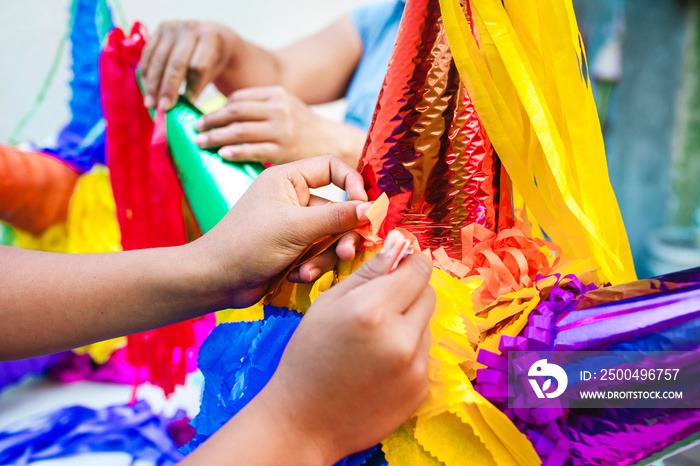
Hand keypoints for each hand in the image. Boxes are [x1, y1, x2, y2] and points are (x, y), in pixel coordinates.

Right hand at [140, 20, 236, 109]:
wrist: (211, 35)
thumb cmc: (213, 58)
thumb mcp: (214, 71)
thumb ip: (200, 86)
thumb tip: (184, 108)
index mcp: (210, 37)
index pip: (198, 66)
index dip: (192, 86)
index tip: (187, 103)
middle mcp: (190, 29)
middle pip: (176, 63)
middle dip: (168, 88)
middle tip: (163, 108)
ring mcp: (173, 27)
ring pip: (159, 59)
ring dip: (153, 84)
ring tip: (151, 103)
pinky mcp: (159, 29)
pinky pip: (148, 53)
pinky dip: (146, 73)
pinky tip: (147, 89)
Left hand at [194, 86, 365, 165]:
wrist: (333, 144)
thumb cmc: (304, 128)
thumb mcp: (285, 105)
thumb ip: (260, 105)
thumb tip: (224, 112)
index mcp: (276, 93)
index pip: (238, 98)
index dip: (218, 108)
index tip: (203, 117)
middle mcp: (278, 108)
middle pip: (234, 111)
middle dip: (211, 120)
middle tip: (195, 129)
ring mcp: (280, 129)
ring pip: (239, 130)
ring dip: (215, 136)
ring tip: (201, 143)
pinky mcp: (282, 150)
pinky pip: (251, 150)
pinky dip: (233, 151)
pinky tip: (222, 154)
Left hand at [194, 156, 369, 307]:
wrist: (216, 281)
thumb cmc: (247, 245)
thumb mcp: (296, 228)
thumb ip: (337, 216)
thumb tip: (372, 207)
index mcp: (288, 179)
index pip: (333, 167)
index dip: (353, 185)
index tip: (365, 208)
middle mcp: (293, 198)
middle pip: (339, 208)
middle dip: (343, 233)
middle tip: (347, 253)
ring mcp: (295, 224)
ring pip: (332, 235)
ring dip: (325, 256)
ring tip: (309, 271)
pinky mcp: (295, 248)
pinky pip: (320, 252)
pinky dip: (313, 266)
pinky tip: (296, 276)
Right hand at [257, 230, 435, 462]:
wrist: (304, 420)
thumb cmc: (308, 355)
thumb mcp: (329, 304)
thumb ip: (369, 271)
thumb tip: (399, 242)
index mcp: (373, 309)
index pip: (419, 269)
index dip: (410, 262)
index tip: (400, 265)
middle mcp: (401, 337)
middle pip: (429, 294)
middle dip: (410, 291)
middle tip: (380, 304)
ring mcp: (415, 367)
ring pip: (427, 324)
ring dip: (408, 323)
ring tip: (374, 340)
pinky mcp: (421, 389)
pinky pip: (424, 355)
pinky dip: (407, 352)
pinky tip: (379, 364)